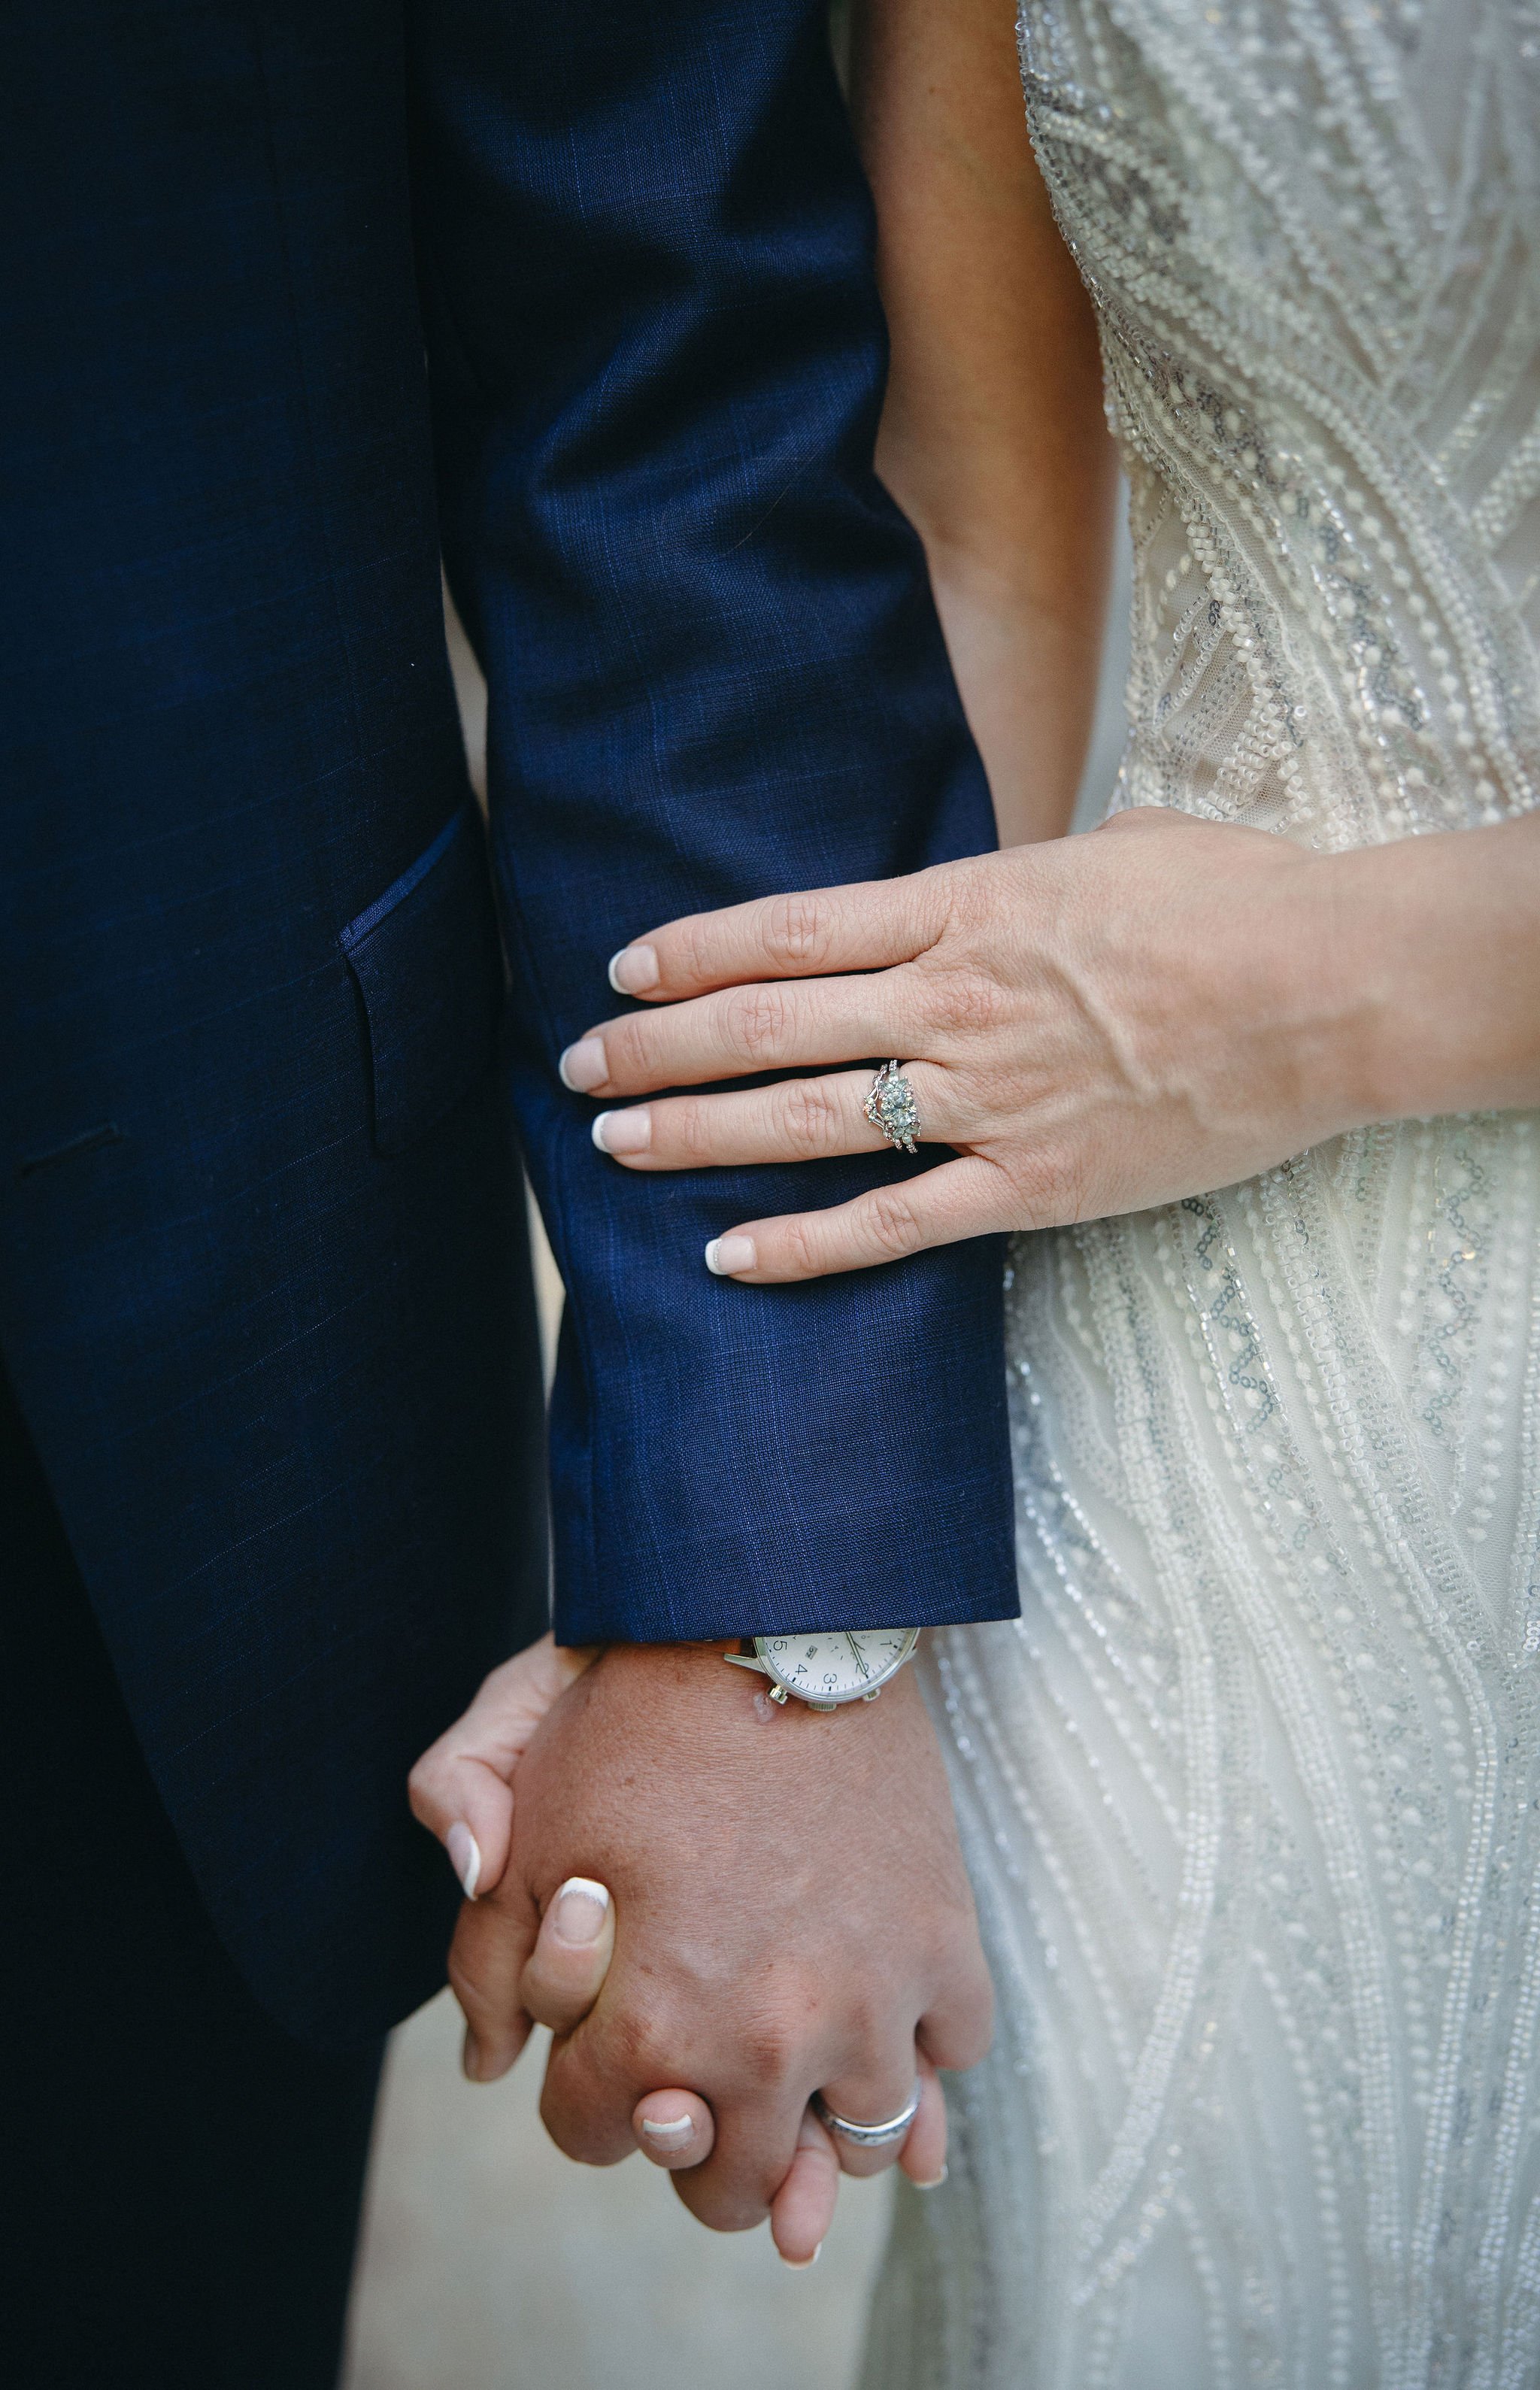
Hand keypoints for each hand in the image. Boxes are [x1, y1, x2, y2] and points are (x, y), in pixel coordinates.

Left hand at [445, 1642, 987, 2254]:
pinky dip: (920, 2058)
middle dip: (695, 2147)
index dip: (581, 2095)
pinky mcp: (945, 1949)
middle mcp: (764, 2044)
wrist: (770, 1618)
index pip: (595, 2139)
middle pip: (730, 2190)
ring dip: (816, 2124)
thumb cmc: (628, 1714)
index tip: (597, 2054)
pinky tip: (882, 2032)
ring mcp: (870, 2003)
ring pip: (852, 2151)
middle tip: (693, 2093)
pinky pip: (952, 2061)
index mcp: (646, 2027)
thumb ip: (481, 1953)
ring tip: (794, 2078)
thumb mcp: (517, 1814)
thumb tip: (488, 2063)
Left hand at [563, 807, 1386, 1277]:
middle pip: (766, 1025)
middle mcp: (953, 1002)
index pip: (790, 930)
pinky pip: (893, 1224)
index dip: (693, 952)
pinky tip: (727, 1257)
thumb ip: (1023, 878)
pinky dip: (803, 1245)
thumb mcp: (1112, 847)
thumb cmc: (1238, 902)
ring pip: (805, 1119)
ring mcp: (988, 1098)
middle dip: (657, 1050)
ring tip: (612, 1149)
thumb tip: (992, 888)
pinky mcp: (1033, 1185)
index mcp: (966, 909)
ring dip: (696, 1135)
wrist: (1332, 990)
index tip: (623, 971)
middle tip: (581, 1070)